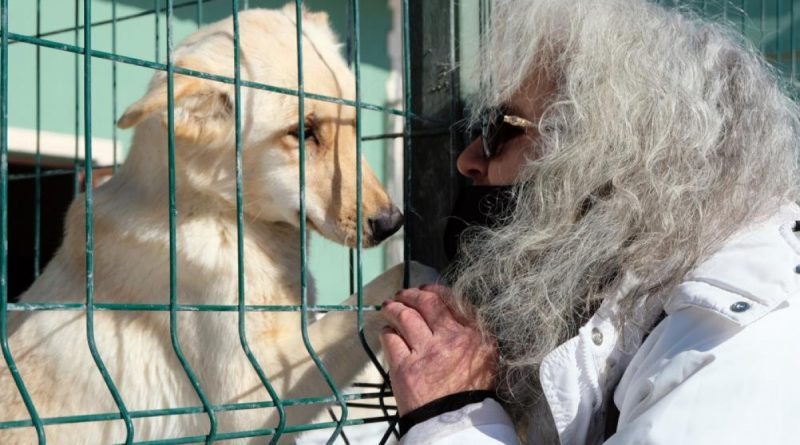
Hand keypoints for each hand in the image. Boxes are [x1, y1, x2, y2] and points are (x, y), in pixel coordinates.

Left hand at [380, 284, 497, 415]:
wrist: (457, 424)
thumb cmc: (472, 392)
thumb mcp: (485, 357)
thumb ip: (473, 331)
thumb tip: (454, 308)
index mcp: (474, 335)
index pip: (452, 300)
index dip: (434, 290)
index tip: (426, 290)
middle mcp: (451, 339)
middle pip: (426, 303)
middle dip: (411, 295)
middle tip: (402, 295)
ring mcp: (426, 352)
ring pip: (404, 316)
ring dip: (394, 308)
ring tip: (389, 307)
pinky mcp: (405, 367)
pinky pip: (391, 339)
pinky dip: (387, 332)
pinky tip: (387, 333)